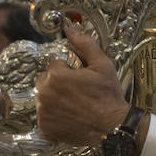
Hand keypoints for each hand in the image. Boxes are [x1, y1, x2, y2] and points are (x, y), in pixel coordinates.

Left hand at [36, 24, 127, 146]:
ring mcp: (43, 112)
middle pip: (47, 80)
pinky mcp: (45, 127)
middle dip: (60, 83)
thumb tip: (70, 28)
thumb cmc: (109, 96)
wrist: (112, 127)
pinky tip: (71, 116)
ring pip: (45, 97)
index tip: (83, 80)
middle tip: (80, 92)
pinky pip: (45, 116)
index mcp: (56, 75)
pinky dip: (55, 116)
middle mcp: (44, 93)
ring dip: (56, 98)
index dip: (71, 71)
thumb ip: (85, 45)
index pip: (56, 64)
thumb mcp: (103, 66)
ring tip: (77, 104)